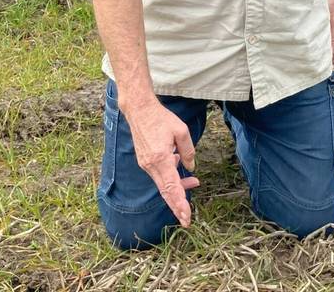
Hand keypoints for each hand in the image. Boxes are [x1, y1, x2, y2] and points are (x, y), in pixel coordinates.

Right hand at [122, 99, 199, 226]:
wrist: (139, 110)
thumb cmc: (161, 119)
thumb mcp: (181, 131)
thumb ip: (188, 151)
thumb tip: (191, 167)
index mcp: (160, 158)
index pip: (172, 187)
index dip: (180, 203)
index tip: (186, 216)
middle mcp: (151, 165)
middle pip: (165, 192)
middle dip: (177, 207)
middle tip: (186, 221)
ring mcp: (146, 164)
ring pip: (163, 184)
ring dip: (177, 189)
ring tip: (194, 184)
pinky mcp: (145, 161)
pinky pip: (159, 175)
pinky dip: (170, 178)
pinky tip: (179, 169)